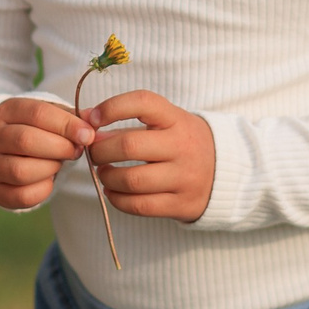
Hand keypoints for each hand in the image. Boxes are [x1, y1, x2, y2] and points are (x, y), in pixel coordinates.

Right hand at [0, 97, 100, 209]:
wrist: (9, 151)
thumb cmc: (37, 130)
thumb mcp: (51, 116)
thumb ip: (73, 118)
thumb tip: (94, 122)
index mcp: (7, 111)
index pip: (37, 113)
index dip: (66, 125)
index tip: (88, 135)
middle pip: (26, 141)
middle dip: (60, 148)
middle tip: (76, 151)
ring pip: (21, 171)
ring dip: (50, 168)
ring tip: (58, 163)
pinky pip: (23, 195)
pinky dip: (44, 190)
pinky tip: (48, 179)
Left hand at [81, 92, 214, 223]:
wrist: (225, 171)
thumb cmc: (181, 141)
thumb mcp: (165, 121)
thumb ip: (128, 118)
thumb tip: (83, 119)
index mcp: (177, 119)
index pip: (142, 102)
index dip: (111, 107)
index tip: (92, 118)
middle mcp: (182, 146)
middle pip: (129, 146)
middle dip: (100, 150)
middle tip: (94, 153)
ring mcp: (184, 177)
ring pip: (131, 180)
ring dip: (107, 177)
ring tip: (103, 173)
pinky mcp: (181, 204)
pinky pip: (139, 205)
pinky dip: (117, 199)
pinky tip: (113, 191)